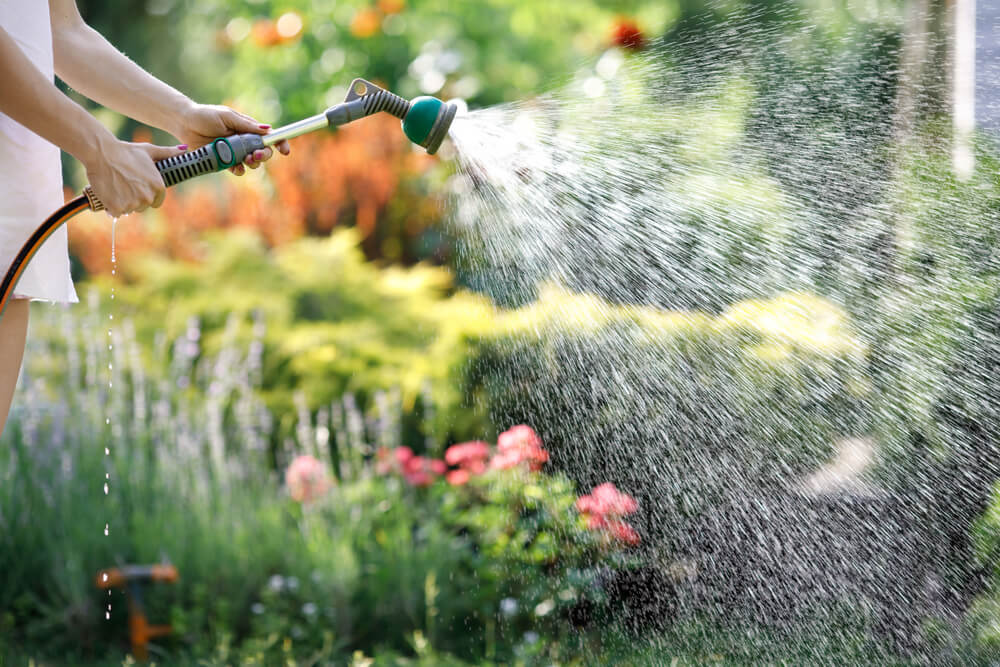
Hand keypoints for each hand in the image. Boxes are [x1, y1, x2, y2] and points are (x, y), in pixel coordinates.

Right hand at [84, 137, 186, 216]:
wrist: (101, 153)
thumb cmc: (126, 151)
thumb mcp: (149, 150)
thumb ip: (168, 153)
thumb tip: (184, 149)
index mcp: (158, 187)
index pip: (156, 201)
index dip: (146, 195)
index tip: (138, 188)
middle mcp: (148, 197)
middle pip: (142, 206)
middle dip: (134, 198)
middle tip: (124, 183)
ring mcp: (133, 204)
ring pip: (129, 209)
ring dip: (122, 202)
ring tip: (115, 186)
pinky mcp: (117, 208)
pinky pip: (115, 212)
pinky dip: (111, 206)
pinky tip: (108, 192)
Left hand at [174, 103, 290, 174]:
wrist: (184, 123)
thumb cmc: (205, 115)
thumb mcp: (227, 116)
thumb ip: (246, 125)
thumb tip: (267, 129)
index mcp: (248, 128)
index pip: (269, 136)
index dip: (280, 143)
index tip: (284, 150)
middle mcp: (245, 141)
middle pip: (264, 152)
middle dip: (263, 155)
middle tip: (255, 155)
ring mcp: (235, 152)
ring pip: (252, 163)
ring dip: (252, 163)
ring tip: (245, 159)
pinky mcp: (225, 161)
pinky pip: (237, 169)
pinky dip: (239, 170)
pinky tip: (235, 167)